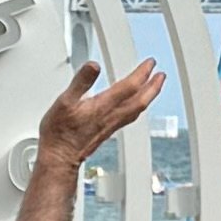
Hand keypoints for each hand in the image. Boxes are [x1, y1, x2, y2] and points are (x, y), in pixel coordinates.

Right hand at [34, 56, 166, 170]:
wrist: (59, 156)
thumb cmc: (60, 132)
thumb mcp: (64, 101)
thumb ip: (81, 82)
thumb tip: (93, 65)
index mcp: (103, 106)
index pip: (129, 87)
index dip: (141, 73)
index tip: (150, 63)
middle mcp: (111, 116)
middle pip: (140, 100)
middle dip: (152, 86)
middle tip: (161, 74)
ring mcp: (111, 125)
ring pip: (137, 109)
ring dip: (149, 96)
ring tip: (154, 87)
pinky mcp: (108, 131)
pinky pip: (130, 116)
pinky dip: (138, 107)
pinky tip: (135, 106)